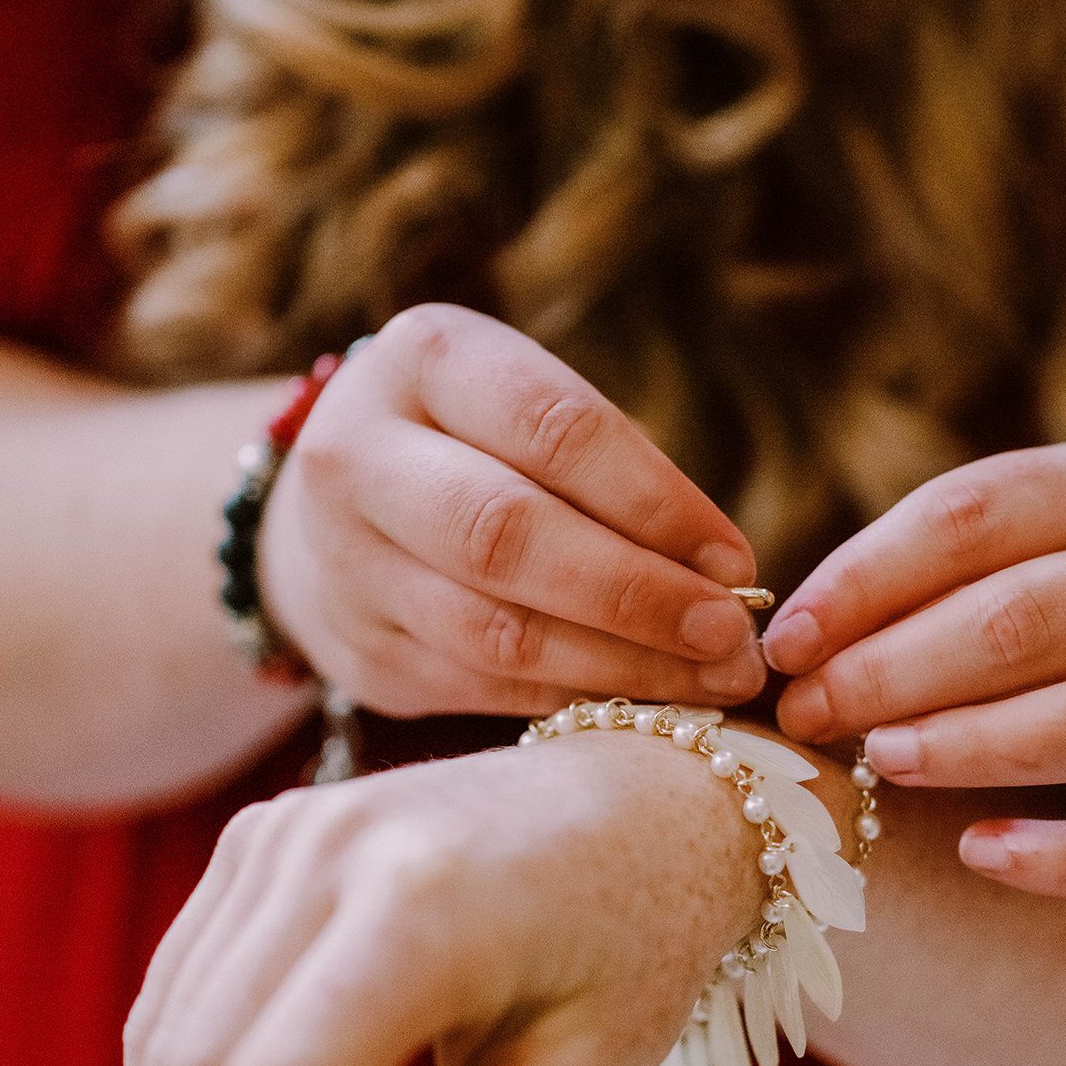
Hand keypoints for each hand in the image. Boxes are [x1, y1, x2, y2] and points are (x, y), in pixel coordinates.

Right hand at [257, 304, 766, 716]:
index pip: (554, 430)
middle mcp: (359, 457)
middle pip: (510, 536)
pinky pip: (487, 689)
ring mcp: (348, 564)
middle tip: (729, 635)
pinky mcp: (362, 654)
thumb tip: (726, 576)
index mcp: (422, 361)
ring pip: (498, 633)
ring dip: (622, 665)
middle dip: (638, 595)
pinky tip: (647, 704)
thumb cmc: (478, 448)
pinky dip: (578, 697)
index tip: (736, 561)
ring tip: (710, 680)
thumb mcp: (529, 412)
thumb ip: (617, 474)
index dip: (657, 503)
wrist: (329, 512)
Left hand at [765, 440, 1065, 898]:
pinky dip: (1064, 856)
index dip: (865, 580)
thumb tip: (786, 649)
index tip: (785, 642)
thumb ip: (923, 579)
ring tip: (882, 763)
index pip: (970, 516)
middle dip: (897, 670)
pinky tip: (981, 853)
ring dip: (974, 744)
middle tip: (809, 714)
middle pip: (1026, 618)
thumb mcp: (1023, 551)